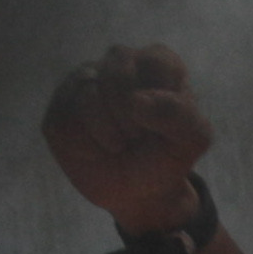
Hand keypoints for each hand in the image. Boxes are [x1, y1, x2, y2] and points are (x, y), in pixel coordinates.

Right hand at [41, 44, 211, 233]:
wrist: (137, 192)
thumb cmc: (165, 157)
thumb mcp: (191, 140)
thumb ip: (179, 114)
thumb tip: (136, 100)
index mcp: (157, 60)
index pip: (156, 63)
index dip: (158, 103)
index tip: (163, 126)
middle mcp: (119, 60)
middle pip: (117, 74)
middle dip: (131, 120)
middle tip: (138, 139)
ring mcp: (85, 79)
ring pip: (88, 97)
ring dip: (109, 135)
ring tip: (118, 145)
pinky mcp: (61, 105)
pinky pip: (67, 121)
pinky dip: (86, 146)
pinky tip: (95, 149)